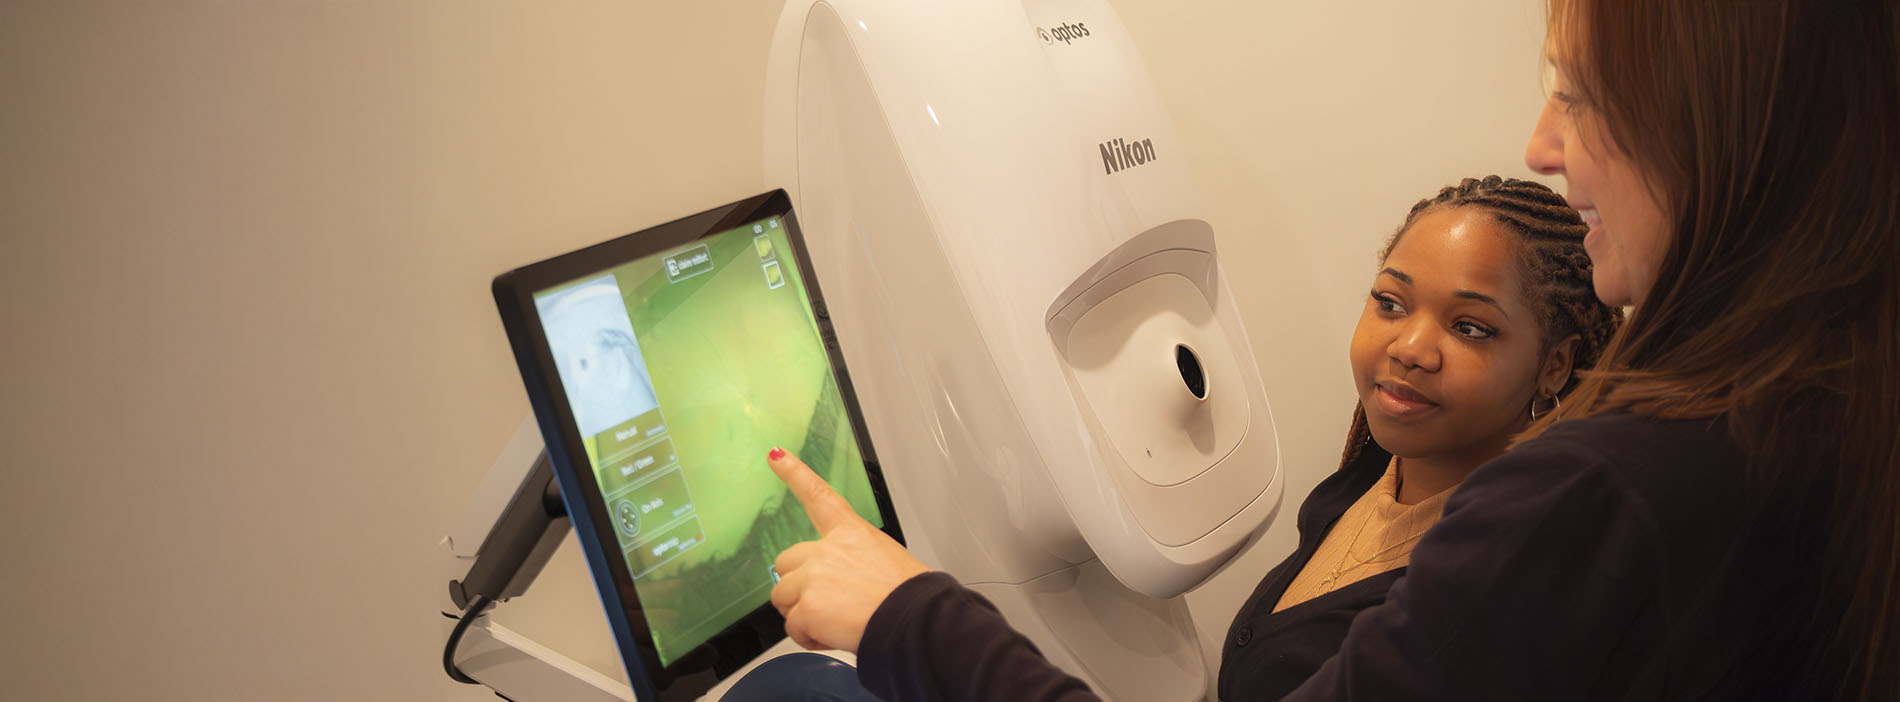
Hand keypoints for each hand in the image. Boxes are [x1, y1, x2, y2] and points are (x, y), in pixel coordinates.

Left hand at [766, 447, 928, 652]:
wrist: (915, 620)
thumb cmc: (909, 595)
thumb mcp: (886, 560)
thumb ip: (853, 562)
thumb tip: (844, 585)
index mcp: (850, 532)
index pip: (818, 495)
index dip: (794, 473)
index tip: (776, 456)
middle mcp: (827, 549)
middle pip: (786, 562)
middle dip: (796, 585)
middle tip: (822, 603)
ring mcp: (814, 577)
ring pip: (782, 597)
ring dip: (800, 613)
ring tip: (833, 624)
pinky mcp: (808, 608)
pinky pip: (792, 627)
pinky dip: (808, 637)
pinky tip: (832, 637)